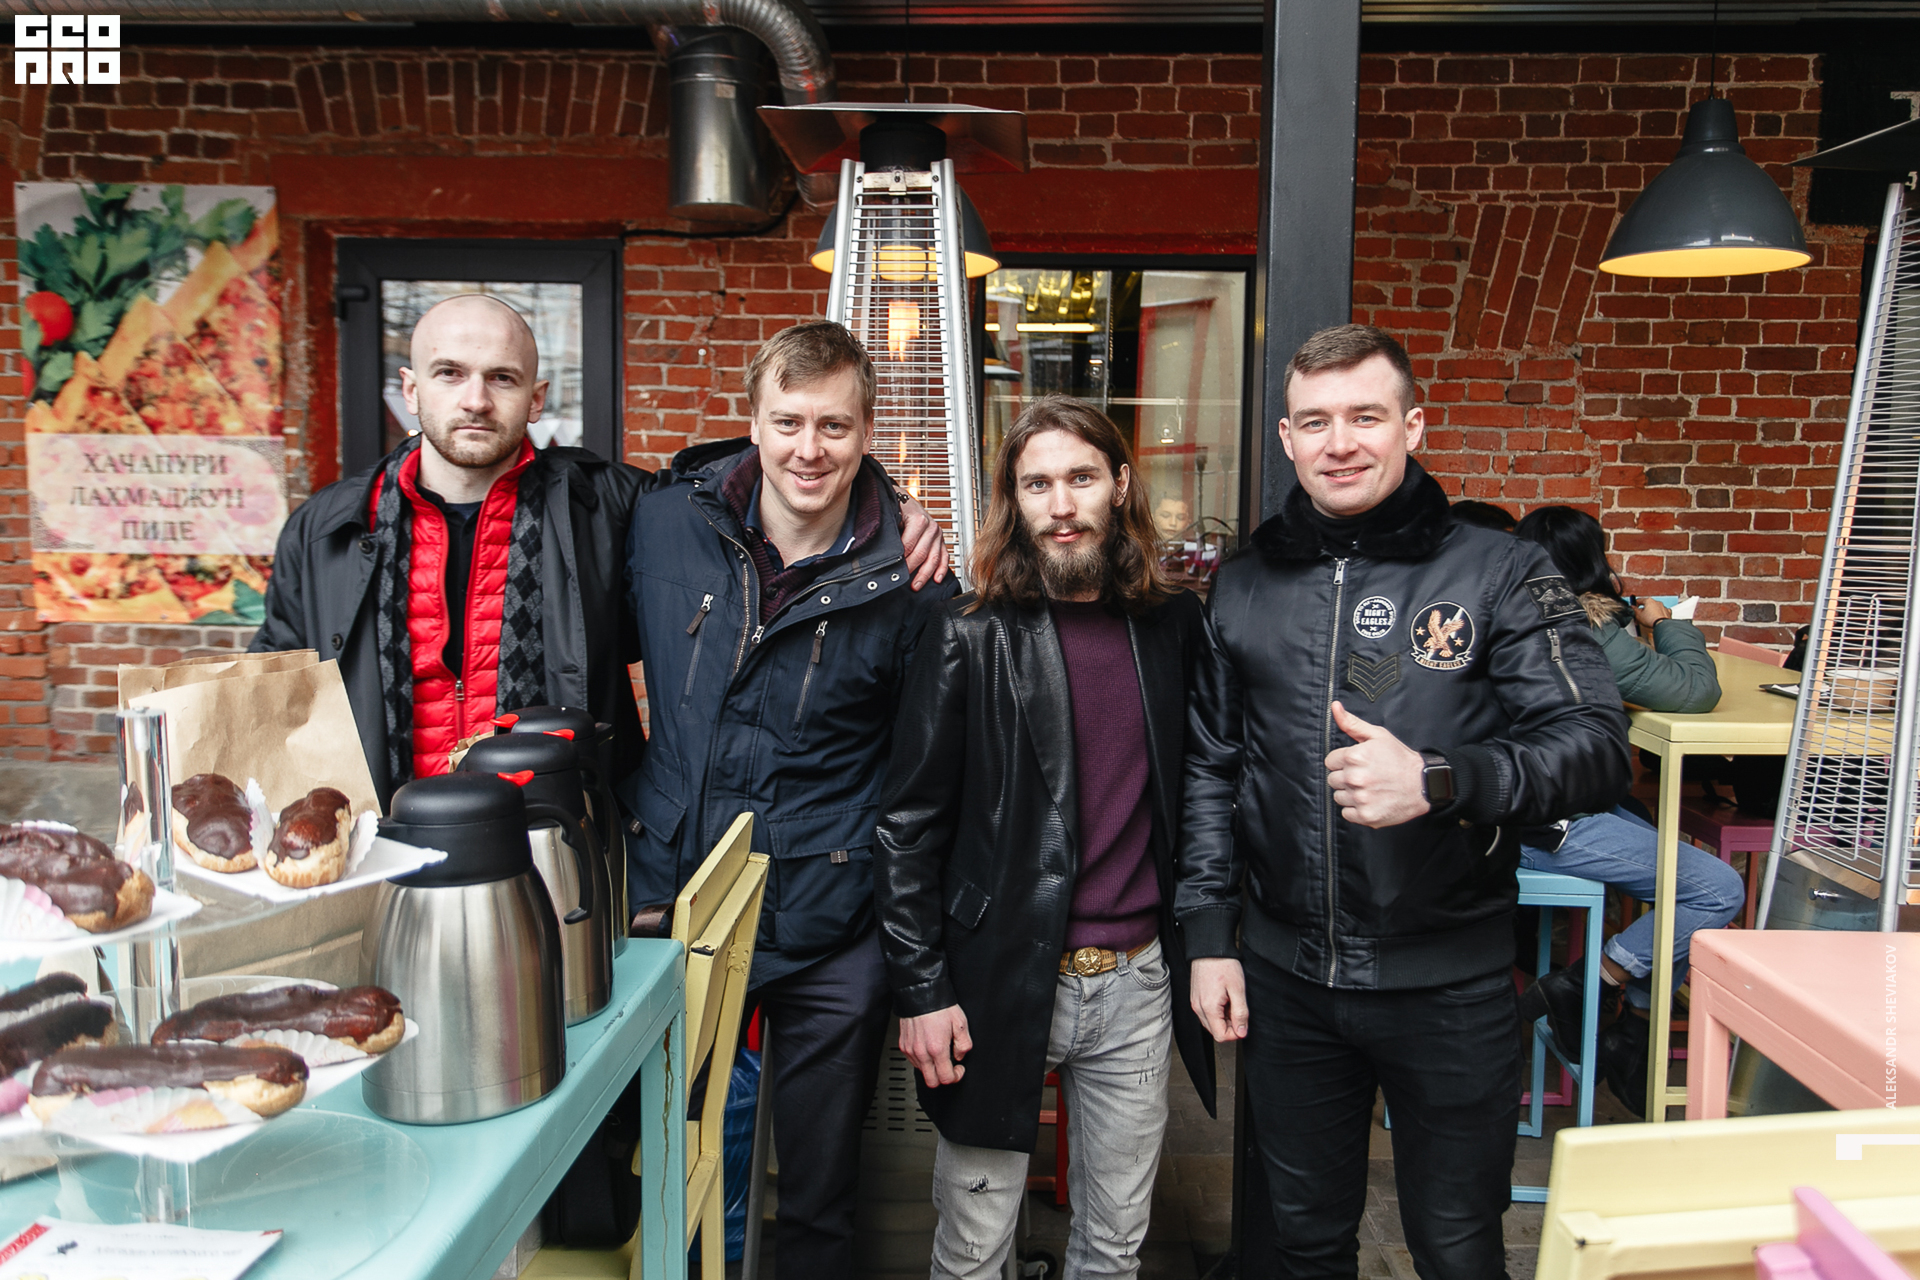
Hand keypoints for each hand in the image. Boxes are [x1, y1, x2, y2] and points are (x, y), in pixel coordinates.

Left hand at [898, 495, 950, 589]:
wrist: (904, 497)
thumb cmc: (896, 506)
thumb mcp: (890, 515)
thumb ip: (890, 532)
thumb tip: (884, 552)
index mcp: (918, 520)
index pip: (908, 546)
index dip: (899, 560)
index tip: (892, 570)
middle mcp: (931, 527)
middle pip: (921, 554)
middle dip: (910, 569)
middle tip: (900, 580)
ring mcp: (937, 534)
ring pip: (933, 558)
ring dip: (925, 574)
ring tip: (916, 586)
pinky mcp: (941, 540)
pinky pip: (944, 556)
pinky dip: (942, 569)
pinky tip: (937, 579)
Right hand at [900, 1005, 971, 1087]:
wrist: (920, 993)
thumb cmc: (939, 1006)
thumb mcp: (961, 1023)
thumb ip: (964, 1045)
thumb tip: (959, 1056)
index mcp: (937, 1049)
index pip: (945, 1078)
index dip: (956, 1077)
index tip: (958, 1069)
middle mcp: (921, 1052)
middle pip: (931, 1082)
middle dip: (943, 1078)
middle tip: (949, 1067)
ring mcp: (911, 1050)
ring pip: (922, 1071)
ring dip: (932, 1068)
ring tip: (939, 1053)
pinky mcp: (903, 1045)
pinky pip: (913, 1061)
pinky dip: (922, 1060)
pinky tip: (929, 1048)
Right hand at [1190, 958, 1247, 1042]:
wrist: (1210, 949)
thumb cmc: (1223, 965)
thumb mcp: (1238, 989)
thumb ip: (1240, 1013)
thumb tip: (1241, 1032)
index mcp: (1208, 1007)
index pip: (1221, 1036)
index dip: (1235, 1033)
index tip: (1243, 1023)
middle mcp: (1198, 1007)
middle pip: (1215, 1031)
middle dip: (1229, 1026)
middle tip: (1238, 1009)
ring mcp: (1195, 1003)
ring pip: (1210, 1023)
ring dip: (1223, 1018)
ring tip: (1230, 1002)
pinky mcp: (1195, 998)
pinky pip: (1206, 1013)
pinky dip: (1217, 1011)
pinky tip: (1223, 999)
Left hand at [1325, 701, 1429, 827]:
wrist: (1423, 784)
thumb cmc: (1399, 758)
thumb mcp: (1377, 735)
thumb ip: (1351, 723)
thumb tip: (1335, 706)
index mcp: (1354, 757)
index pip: (1330, 762)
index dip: (1343, 762)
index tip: (1359, 763)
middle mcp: (1355, 778)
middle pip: (1333, 779)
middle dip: (1346, 777)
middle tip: (1366, 776)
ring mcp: (1360, 798)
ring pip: (1339, 796)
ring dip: (1350, 794)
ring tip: (1370, 788)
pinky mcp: (1366, 816)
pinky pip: (1347, 813)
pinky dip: (1356, 809)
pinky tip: (1371, 800)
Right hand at [1631, 596, 1670, 628]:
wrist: (1661, 625)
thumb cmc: (1651, 620)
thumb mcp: (1638, 615)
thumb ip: (1634, 610)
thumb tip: (1633, 607)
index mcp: (1649, 601)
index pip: (1639, 600)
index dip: (1635, 604)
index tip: (1634, 608)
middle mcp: (1656, 602)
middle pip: (1647, 605)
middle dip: (1643, 610)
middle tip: (1640, 616)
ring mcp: (1663, 606)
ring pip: (1654, 608)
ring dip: (1651, 612)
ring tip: (1647, 619)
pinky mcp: (1667, 612)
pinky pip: (1661, 612)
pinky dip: (1658, 614)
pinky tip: (1656, 618)